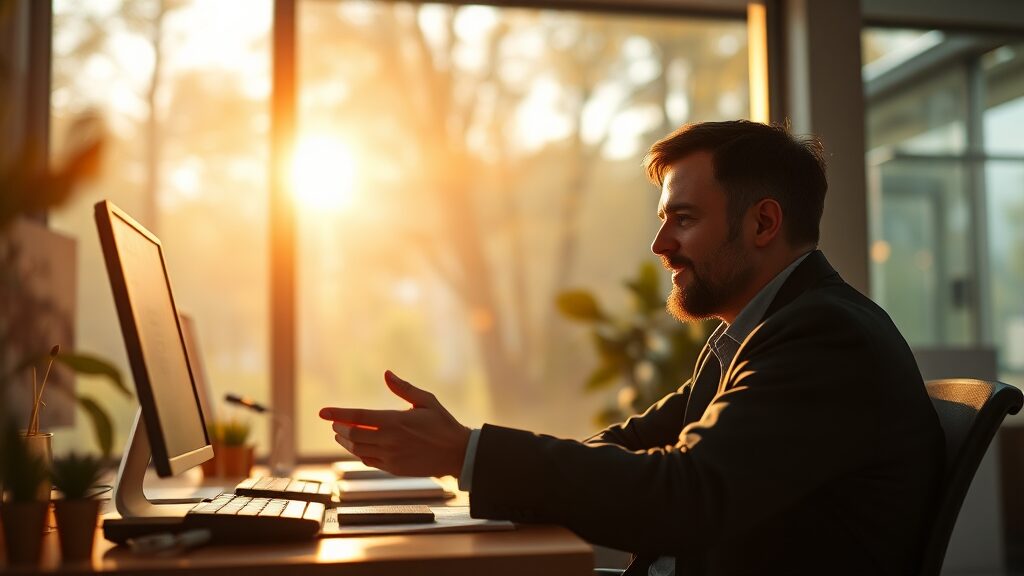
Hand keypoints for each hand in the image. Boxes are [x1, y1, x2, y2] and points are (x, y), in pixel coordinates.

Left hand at [319, 370, 470, 477]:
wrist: (457, 453)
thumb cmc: (443, 424)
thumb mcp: (426, 401)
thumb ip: (404, 388)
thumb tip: (387, 374)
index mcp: (395, 421)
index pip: (358, 417)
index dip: (338, 413)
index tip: (323, 412)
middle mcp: (389, 440)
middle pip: (353, 434)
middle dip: (340, 427)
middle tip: (335, 421)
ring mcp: (390, 457)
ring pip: (357, 450)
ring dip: (346, 441)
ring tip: (341, 433)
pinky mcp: (393, 469)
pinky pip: (368, 461)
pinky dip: (358, 453)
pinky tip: (358, 446)